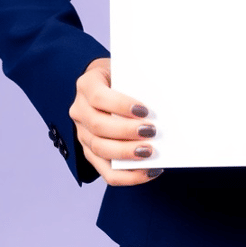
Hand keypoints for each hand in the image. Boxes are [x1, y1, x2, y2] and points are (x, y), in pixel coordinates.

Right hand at [69, 58, 162, 185]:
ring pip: (99, 149)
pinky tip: (147, 171)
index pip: (98, 97)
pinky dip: (127, 175)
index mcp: (87, 85)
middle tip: (151, 131)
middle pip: (98, 126)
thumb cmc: (121, 76)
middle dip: (126, 131)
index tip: (144, 110)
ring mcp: (82, 133)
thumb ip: (138, 83)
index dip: (120, 105)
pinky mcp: (90, 152)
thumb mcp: (126, 71)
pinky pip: (105, 171)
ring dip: (126, 154)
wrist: (104, 83)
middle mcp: (79, 110)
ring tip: (149, 152)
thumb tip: (166, 98)